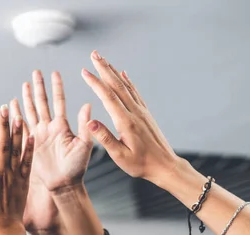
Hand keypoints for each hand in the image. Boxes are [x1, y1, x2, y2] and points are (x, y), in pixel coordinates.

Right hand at [0, 105, 34, 229]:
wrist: (4, 227)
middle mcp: (2, 172)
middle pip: (3, 144)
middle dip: (3, 125)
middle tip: (3, 108)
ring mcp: (14, 176)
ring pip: (16, 150)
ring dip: (17, 132)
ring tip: (17, 115)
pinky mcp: (24, 181)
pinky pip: (28, 162)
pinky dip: (29, 148)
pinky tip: (31, 135)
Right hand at [22, 70, 93, 190]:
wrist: (64, 184)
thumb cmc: (77, 167)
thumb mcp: (84, 145)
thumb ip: (84, 125)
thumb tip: (88, 104)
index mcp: (62, 126)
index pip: (58, 101)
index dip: (56, 87)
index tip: (54, 72)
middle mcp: (49, 128)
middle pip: (42, 102)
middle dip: (39, 87)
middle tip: (36, 72)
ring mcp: (38, 135)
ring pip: (30, 112)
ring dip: (27, 98)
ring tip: (24, 84)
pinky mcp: (29, 144)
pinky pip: (20, 127)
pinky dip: (15, 116)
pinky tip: (11, 105)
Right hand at [81, 50, 180, 186]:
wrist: (165, 166)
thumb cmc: (141, 165)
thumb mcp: (120, 156)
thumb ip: (105, 138)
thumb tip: (90, 122)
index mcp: (126, 122)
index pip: (108, 97)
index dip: (95, 83)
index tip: (84, 71)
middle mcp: (134, 112)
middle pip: (117, 85)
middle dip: (104, 68)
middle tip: (94, 54)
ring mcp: (141, 111)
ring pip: (125, 86)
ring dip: (113, 71)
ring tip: (103, 60)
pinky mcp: (145, 114)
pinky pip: (134, 92)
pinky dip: (127, 81)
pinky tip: (123, 74)